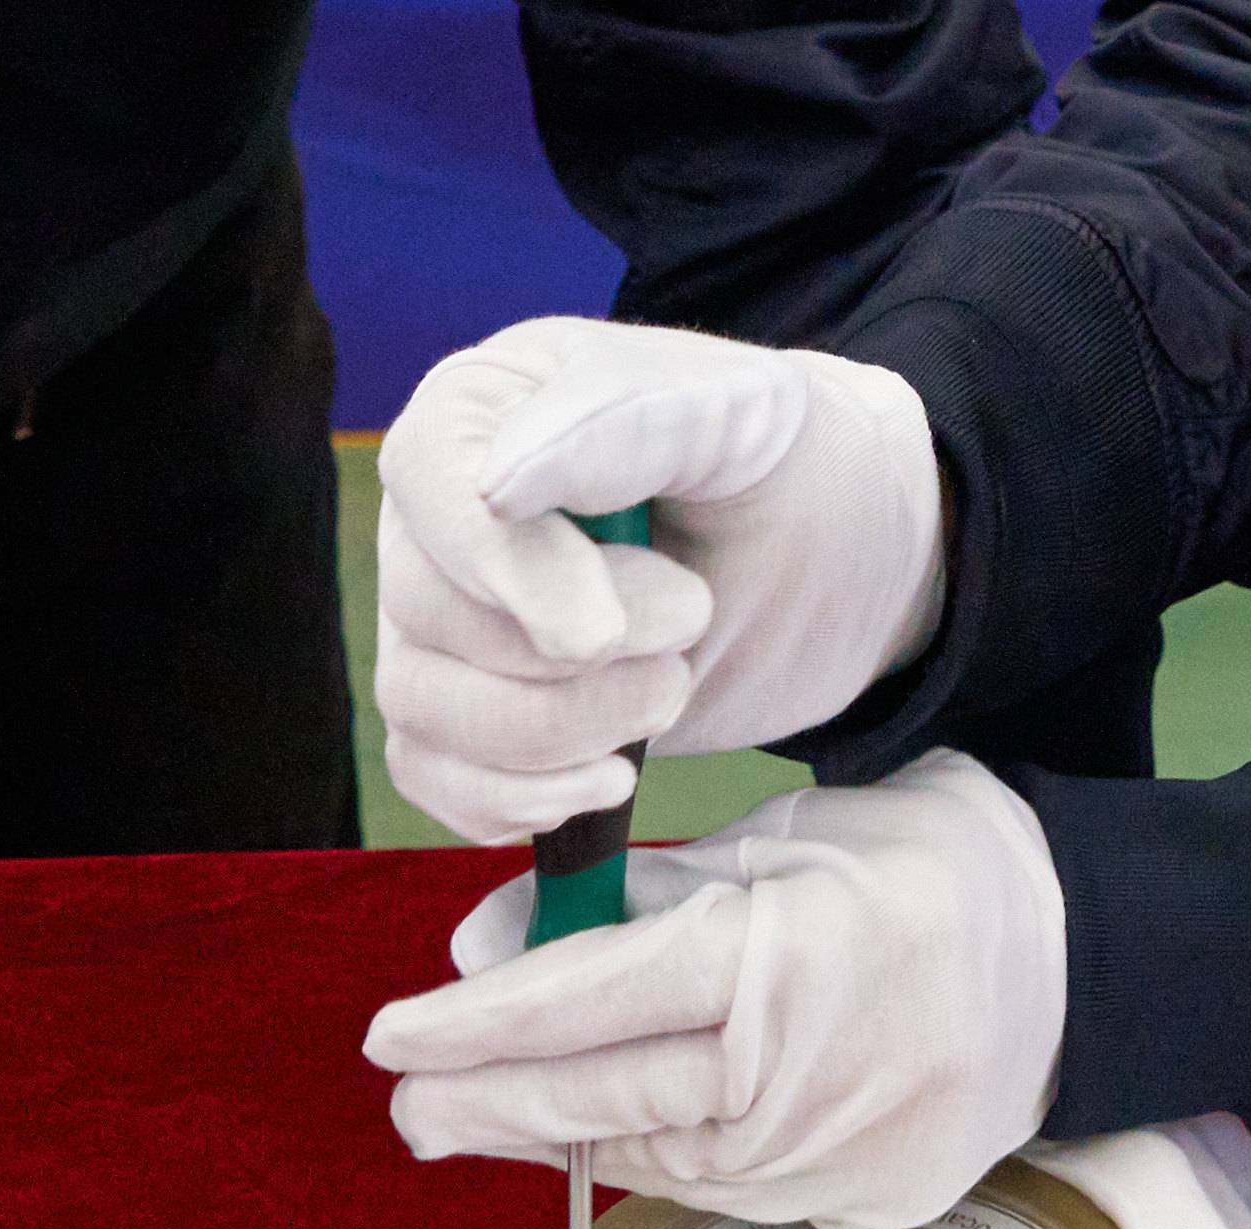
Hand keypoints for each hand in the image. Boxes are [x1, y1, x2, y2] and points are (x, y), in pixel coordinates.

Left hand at [362, 750, 1061, 1228]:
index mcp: (785, 958)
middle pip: (608, 1098)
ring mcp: (833, 1156)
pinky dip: (651, 1162)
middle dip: (489, 1107)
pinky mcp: (858, 1204)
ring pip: (658, 1158)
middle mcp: (803, 1075)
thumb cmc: (930, 869)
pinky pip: (726, 1190)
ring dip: (557, 1141)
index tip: (394, 1036)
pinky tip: (597, 1138)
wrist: (1088, 966)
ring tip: (477, 1122)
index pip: (596, 999)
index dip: (483, 1023)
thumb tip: (491, 943)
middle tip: (407, 1112)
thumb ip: (636, 894)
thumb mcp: (785, 838)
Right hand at [376, 317, 945, 843]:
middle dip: (570, 657)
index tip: (598, 632)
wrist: (830, 555)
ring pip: (420, 707)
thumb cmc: (777, 461)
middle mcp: (438, 515)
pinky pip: (435, 779)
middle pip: (423, 609)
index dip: (502, 569)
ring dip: (555, 733)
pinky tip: (612, 775)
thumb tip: (499, 482)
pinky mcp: (471, 717)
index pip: (427, 480)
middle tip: (694, 621)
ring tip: (670, 692)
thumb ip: (624, 424)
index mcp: (482, 406)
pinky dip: (519, 800)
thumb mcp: (734, 413)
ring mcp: (442, 623)